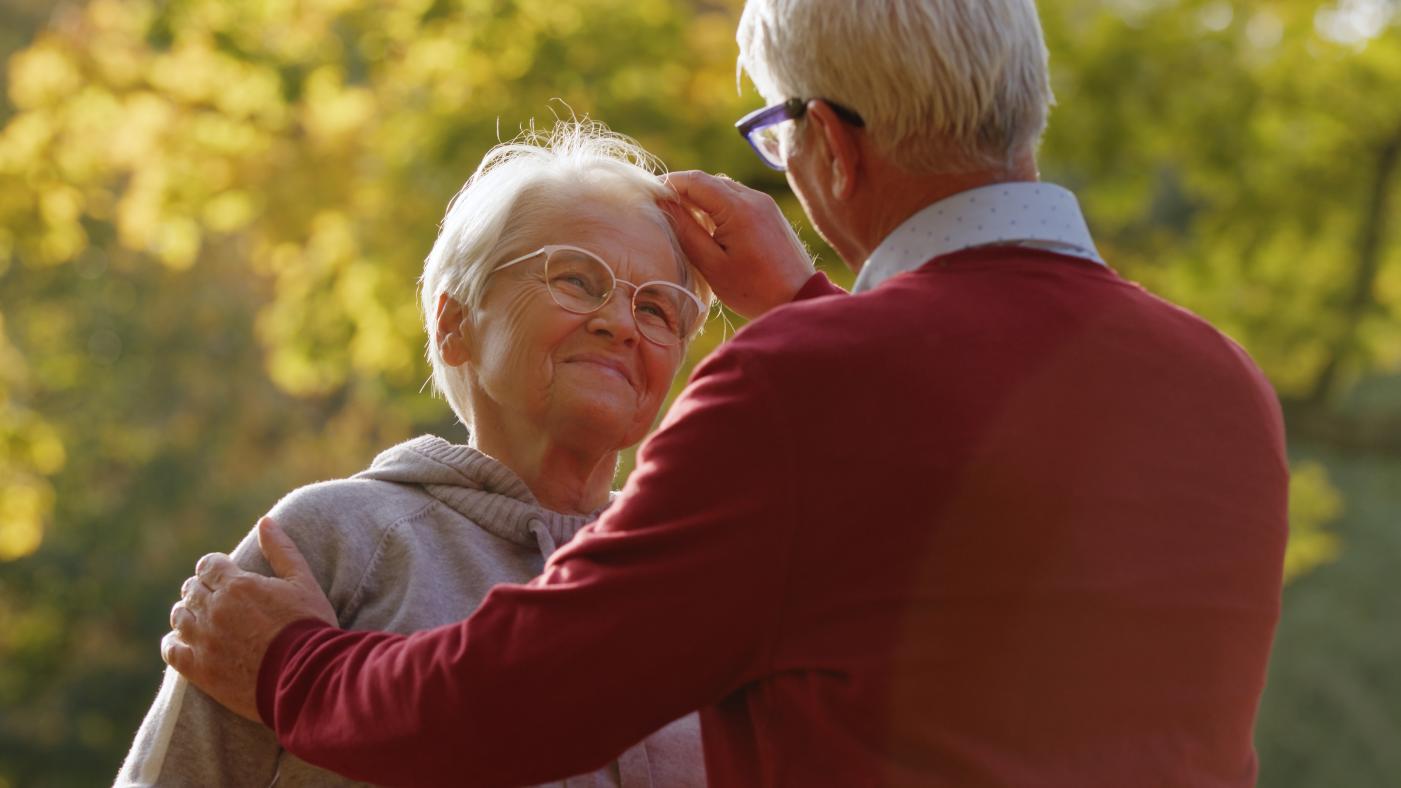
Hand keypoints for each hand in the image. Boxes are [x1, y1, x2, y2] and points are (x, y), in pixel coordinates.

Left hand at [162, 517, 336, 721]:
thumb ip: (281, 550)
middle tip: (218, 600)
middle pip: (192, 590)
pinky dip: (174, 644)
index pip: (208, 565)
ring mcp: (203, 640)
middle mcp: (214, 609)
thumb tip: (265, 521)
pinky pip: (171, 651)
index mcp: (237, 585)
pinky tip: (183, 644)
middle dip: (202, 590)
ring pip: (179, 617)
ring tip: (204, 621)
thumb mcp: (303, 582)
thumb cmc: (309, 626)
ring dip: (188, 614)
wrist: (307, 677)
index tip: (225, 576)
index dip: (215, 568)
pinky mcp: (199, 670)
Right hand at [662, 171, 815, 319]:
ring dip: (702, 199)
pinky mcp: (770, 213)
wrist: (798, 299)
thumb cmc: (753, 289)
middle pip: (709, 181)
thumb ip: (686, 231)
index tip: (651, 198)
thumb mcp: (711, 264)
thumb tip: (663, 204)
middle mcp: (754, 197)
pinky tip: (712, 229)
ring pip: (724, 188)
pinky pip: (738, 199)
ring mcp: (765, 203)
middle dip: (684, 191)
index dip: (669, 184)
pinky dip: (719, 206)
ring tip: (685, 223)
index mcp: (738, 207)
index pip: (695, 180)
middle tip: (664, 212)